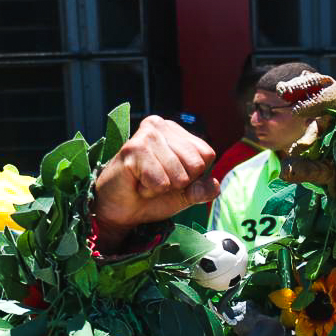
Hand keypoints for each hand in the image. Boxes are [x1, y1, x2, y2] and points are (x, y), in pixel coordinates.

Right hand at [92, 115, 217, 250]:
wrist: (120, 210)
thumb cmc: (152, 196)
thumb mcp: (186, 194)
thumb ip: (203, 189)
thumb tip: (215, 185)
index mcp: (177, 131)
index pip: (207, 154)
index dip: (194, 175)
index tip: (172, 176)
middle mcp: (161, 126)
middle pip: (196, 165)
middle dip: (179, 182)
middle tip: (157, 179)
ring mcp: (147, 135)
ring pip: (179, 175)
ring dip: (163, 187)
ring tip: (146, 180)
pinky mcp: (133, 149)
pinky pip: (161, 182)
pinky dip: (150, 190)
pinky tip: (137, 182)